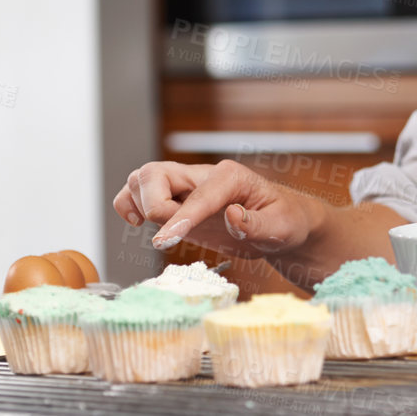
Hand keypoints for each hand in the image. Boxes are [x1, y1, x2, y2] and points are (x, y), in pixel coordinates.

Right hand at [114, 159, 323, 257]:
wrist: (285, 223)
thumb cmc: (287, 221)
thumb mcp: (282, 227)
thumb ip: (256, 224)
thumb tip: (232, 215)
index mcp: (232, 177)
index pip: (197, 195)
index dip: (179, 218)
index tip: (165, 242)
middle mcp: (205, 177)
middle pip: (156, 173)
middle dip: (151, 203)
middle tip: (166, 234)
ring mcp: (188, 188)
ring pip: (143, 178)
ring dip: (135, 201)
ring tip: (147, 226)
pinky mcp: (178, 203)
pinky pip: (140, 194)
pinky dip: (130, 205)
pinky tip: (139, 223)